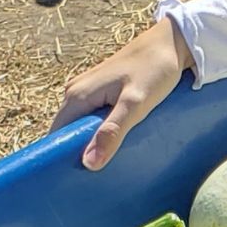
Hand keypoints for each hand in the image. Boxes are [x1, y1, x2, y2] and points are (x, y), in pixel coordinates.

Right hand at [50, 17, 193, 170]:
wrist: (170, 44)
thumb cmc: (155, 71)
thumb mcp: (135, 104)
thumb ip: (112, 132)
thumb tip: (89, 164)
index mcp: (77, 95)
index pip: (56, 135)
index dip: (60, 158)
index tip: (71, 181)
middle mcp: (76, 92)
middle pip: (66, 132)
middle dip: (75, 155)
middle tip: (91, 183)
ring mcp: (87, 91)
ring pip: (79, 127)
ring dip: (89, 146)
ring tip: (102, 170)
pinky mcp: (101, 92)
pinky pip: (91, 120)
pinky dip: (98, 136)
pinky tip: (111, 149)